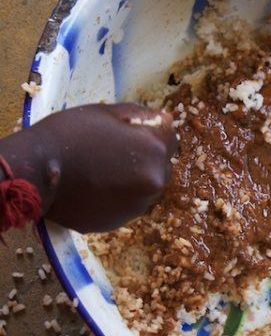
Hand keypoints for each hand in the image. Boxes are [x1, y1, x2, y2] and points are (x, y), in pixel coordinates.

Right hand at [17, 104, 176, 232]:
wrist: (37, 169)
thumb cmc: (71, 133)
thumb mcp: (109, 112)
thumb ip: (143, 116)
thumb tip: (166, 119)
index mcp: (154, 151)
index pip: (170, 139)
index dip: (151, 134)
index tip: (131, 134)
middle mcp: (154, 182)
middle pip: (161, 167)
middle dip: (146, 160)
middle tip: (115, 154)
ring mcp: (137, 206)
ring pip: (145, 190)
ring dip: (133, 182)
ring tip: (103, 172)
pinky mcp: (119, 223)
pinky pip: (126, 206)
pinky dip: (117, 199)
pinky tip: (96, 188)